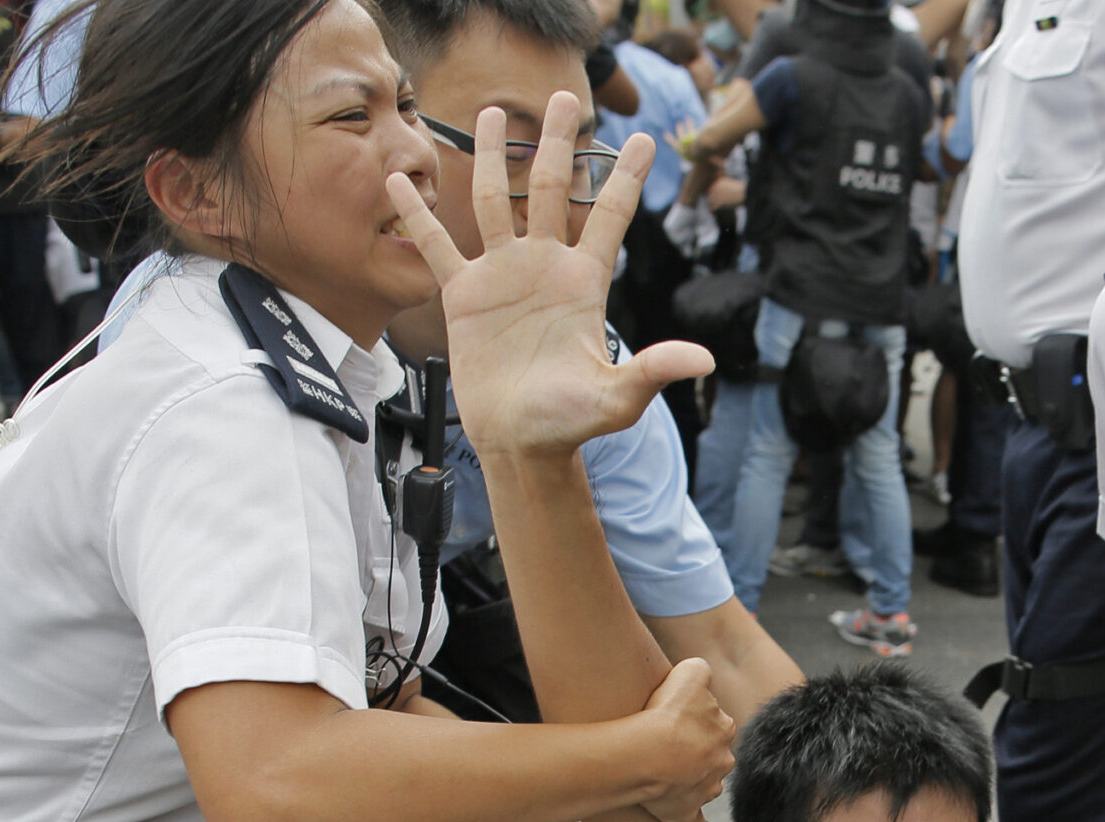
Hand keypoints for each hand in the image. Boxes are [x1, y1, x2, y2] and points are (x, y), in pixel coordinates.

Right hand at [386, 95, 712, 457]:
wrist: (520, 442)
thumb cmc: (571, 423)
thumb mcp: (618, 398)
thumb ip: (653, 370)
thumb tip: (704, 359)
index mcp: (584, 283)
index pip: (608, 216)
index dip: (624, 177)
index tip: (643, 137)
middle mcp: (545, 268)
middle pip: (550, 190)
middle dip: (558, 143)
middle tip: (564, 97)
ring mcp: (503, 276)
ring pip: (494, 202)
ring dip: (490, 157)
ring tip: (488, 113)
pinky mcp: (464, 296)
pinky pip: (439, 246)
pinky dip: (418, 216)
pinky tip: (400, 182)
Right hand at [637, 656, 735, 821]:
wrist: (651, 750)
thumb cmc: (666, 712)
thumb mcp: (691, 672)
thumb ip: (700, 669)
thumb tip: (699, 673)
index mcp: (724, 734)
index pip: (714, 723)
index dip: (691, 718)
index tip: (672, 715)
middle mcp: (719, 765)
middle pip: (707, 757)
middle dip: (690, 752)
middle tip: (662, 740)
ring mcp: (701, 792)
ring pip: (695, 788)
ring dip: (680, 786)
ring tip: (654, 772)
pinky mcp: (679, 815)